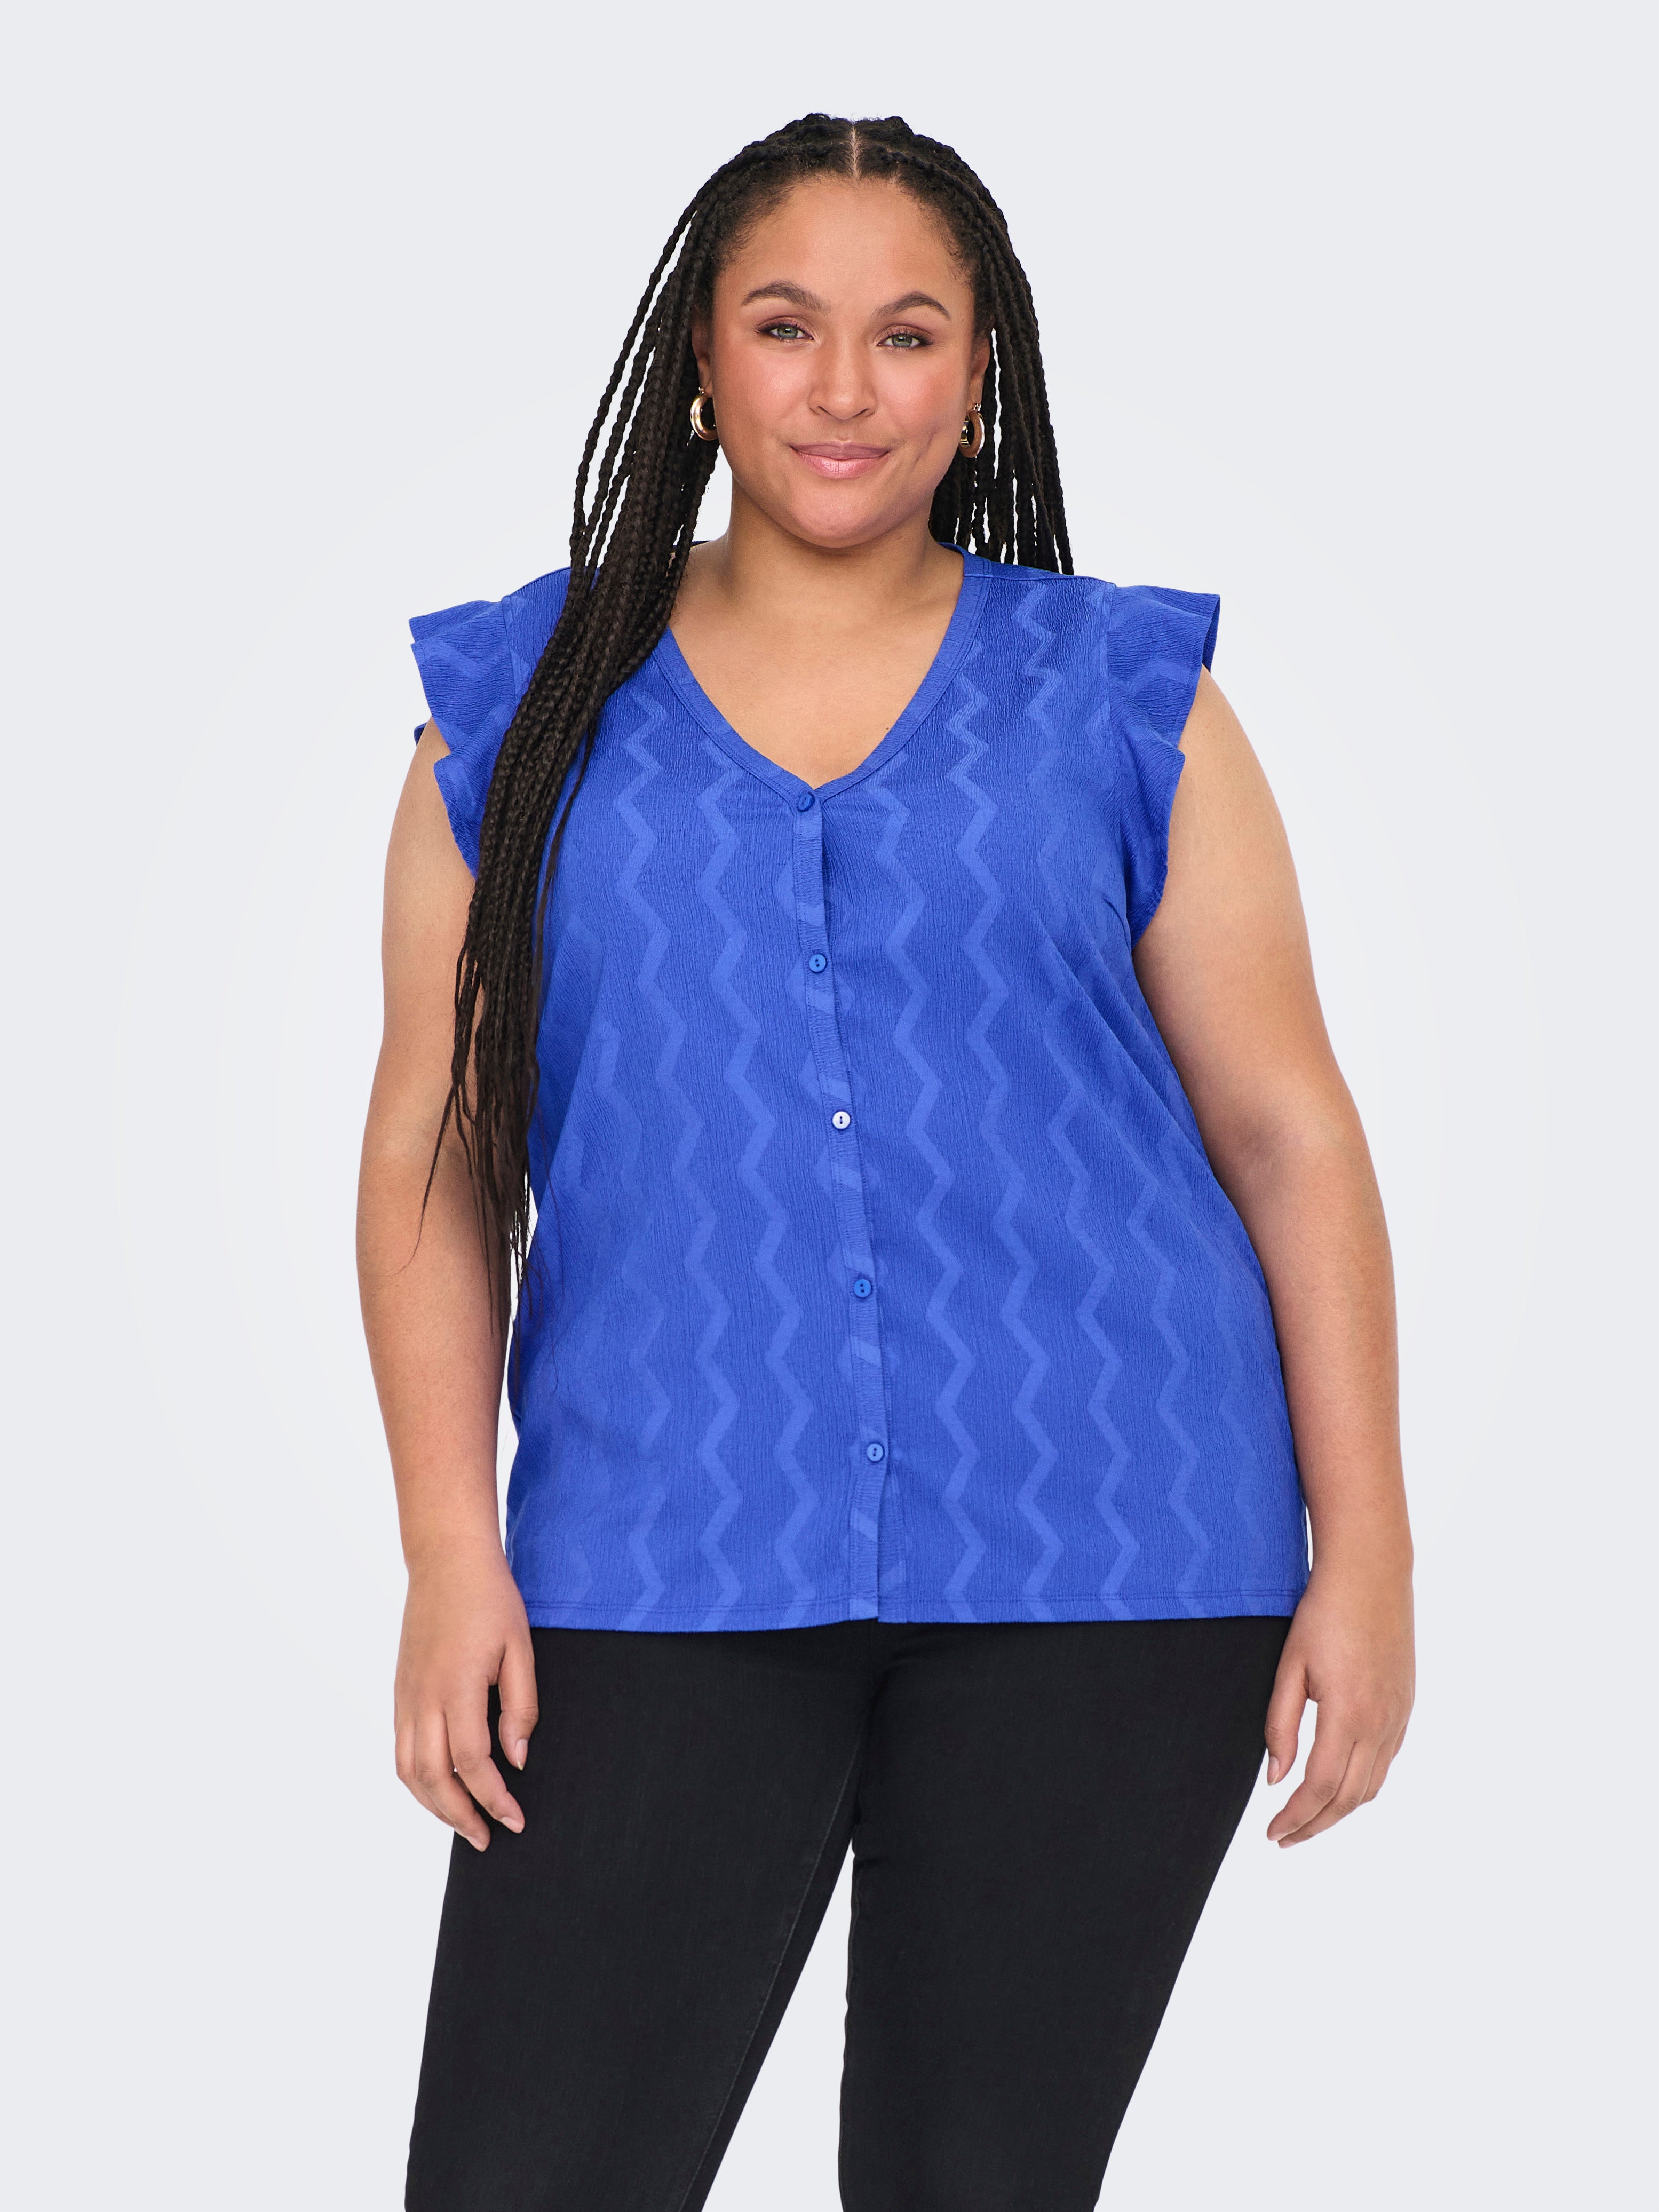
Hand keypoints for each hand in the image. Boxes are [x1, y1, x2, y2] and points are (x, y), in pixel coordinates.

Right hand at [394, 1542, 538, 1849]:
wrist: (445, 1560)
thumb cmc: (490, 1599)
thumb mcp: (520, 1647)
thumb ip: (521, 1705)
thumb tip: (516, 1759)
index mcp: (457, 1687)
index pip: (473, 1764)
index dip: (495, 1799)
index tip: (516, 1820)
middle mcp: (423, 1698)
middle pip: (434, 1779)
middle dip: (461, 1817)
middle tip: (489, 1838)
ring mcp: (405, 1696)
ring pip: (408, 1771)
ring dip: (434, 1806)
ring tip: (464, 1823)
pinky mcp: (399, 1691)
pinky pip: (400, 1750)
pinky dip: (417, 1780)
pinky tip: (440, 1788)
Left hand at [1264, 1555, 1413, 1845]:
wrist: (1371, 1574)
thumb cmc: (1323, 1614)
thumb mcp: (1290, 1667)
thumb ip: (1281, 1725)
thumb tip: (1275, 1779)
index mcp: (1348, 1716)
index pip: (1320, 1788)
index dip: (1295, 1817)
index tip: (1272, 1833)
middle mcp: (1380, 1724)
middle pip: (1348, 1799)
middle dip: (1315, 1825)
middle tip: (1284, 1838)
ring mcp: (1398, 1717)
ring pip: (1371, 1786)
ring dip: (1339, 1811)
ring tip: (1307, 1819)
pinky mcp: (1405, 1707)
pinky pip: (1385, 1763)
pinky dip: (1361, 1786)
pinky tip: (1339, 1785)